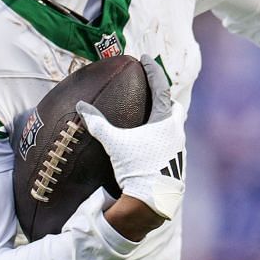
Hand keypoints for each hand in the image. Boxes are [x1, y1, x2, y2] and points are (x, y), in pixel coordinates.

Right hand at [76, 56, 186, 221]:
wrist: (152, 199)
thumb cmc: (136, 166)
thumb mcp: (114, 142)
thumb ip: (98, 123)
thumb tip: (80, 106)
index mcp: (165, 119)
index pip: (161, 87)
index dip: (152, 71)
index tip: (146, 59)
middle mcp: (176, 131)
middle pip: (174, 107)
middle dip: (164, 99)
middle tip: (152, 95)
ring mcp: (179, 149)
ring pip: (174, 127)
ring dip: (164, 121)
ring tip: (150, 122)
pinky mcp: (176, 165)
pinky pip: (171, 145)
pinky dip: (162, 139)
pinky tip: (151, 146)